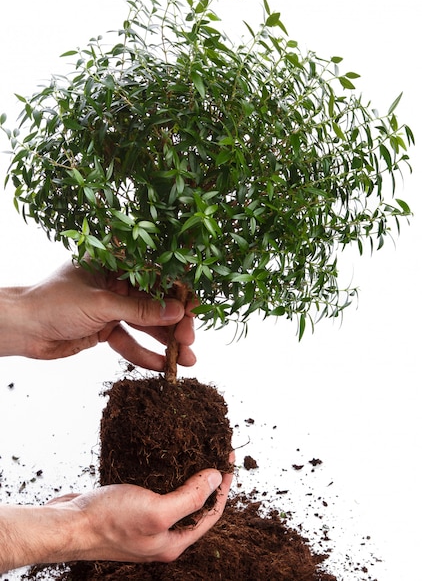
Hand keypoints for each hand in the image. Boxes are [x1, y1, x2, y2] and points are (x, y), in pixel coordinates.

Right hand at [0, 461, 233, 571]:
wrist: (65, 525)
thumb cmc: (108, 521)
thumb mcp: (157, 511)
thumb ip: (190, 498)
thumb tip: (216, 479)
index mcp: (173, 543)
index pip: (211, 513)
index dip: (223, 486)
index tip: (228, 458)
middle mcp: (162, 536)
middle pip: (196, 505)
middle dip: (209, 479)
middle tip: (216, 451)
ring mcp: (145, 525)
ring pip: (177, 497)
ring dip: (189, 475)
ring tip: (198, 451)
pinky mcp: (131, 511)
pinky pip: (158, 491)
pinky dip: (167, 475)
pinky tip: (168, 458)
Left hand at [3, 262, 195, 369]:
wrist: (19, 329)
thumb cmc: (52, 302)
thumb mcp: (102, 303)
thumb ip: (141, 309)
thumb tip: (177, 312)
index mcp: (115, 263)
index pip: (156, 274)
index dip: (178, 292)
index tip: (194, 308)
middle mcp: (117, 282)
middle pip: (156, 302)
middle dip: (174, 323)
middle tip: (189, 340)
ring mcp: (113, 306)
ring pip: (147, 324)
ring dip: (165, 342)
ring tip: (185, 360)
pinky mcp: (106, 328)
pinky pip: (130, 341)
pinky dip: (144, 354)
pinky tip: (161, 366)